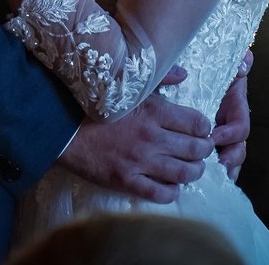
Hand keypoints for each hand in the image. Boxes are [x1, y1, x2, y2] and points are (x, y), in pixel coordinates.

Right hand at [58, 66, 213, 202]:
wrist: (64, 126)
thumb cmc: (97, 103)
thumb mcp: (130, 85)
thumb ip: (160, 78)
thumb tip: (183, 74)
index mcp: (155, 111)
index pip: (198, 123)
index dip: (205, 128)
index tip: (202, 130)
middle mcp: (153, 137)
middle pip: (196, 150)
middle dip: (204, 151)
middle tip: (202, 151)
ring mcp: (140, 161)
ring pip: (184, 173)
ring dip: (195, 172)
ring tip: (193, 169)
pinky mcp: (126, 180)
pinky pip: (160, 194)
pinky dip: (172, 192)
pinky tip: (172, 187)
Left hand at [213, 51, 251, 179]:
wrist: (196, 66)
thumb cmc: (210, 65)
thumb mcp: (225, 62)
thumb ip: (239, 61)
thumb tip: (244, 65)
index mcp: (234, 107)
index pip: (240, 126)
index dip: (231, 134)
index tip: (214, 137)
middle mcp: (230, 123)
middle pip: (239, 147)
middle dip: (232, 159)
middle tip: (220, 165)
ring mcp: (221, 134)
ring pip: (230, 156)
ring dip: (226, 169)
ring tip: (217, 178)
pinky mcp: (207, 141)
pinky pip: (215, 158)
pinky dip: (214, 171)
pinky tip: (207, 182)